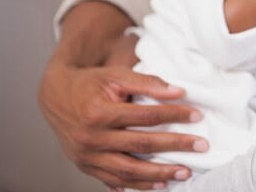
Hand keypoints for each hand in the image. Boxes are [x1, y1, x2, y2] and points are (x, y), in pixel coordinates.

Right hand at [38, 62, 207, 189]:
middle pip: (141, 145)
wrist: (55, 95)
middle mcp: (92, 138)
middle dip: (175, 146)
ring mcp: (87, 156)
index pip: (146, 117)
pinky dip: (136, 185)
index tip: (197, 116)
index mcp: (100, 113)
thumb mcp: (116, 76)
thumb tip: (179, 92)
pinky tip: (156, 186)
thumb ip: (147, 83)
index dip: (174, 115)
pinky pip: (113, 180)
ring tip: (183, 173)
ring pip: (128, 171)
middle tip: (200, 146)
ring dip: (158, 175)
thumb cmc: (90, 83)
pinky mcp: (85, 166)